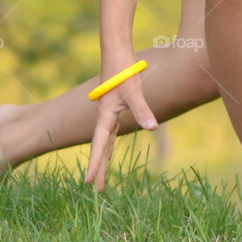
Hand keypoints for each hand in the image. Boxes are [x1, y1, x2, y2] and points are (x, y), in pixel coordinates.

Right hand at [83, 65, 158, 192]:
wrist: (116, 52)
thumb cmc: (123, 70)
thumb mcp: (134, 91)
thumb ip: (143, 110)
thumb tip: (153, 129)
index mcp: (105, 115)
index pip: (99, 145)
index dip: (95, 164)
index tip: (88, 182)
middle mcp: (104, 116)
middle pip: (99, 147)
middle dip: (98, 168)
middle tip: (95, 189)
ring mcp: (107, 112)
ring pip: (103, 141)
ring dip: (102, 158)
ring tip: (99, 177)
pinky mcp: (113, 107)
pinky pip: (109, 132)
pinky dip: (108, 145)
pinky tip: (109, 151)